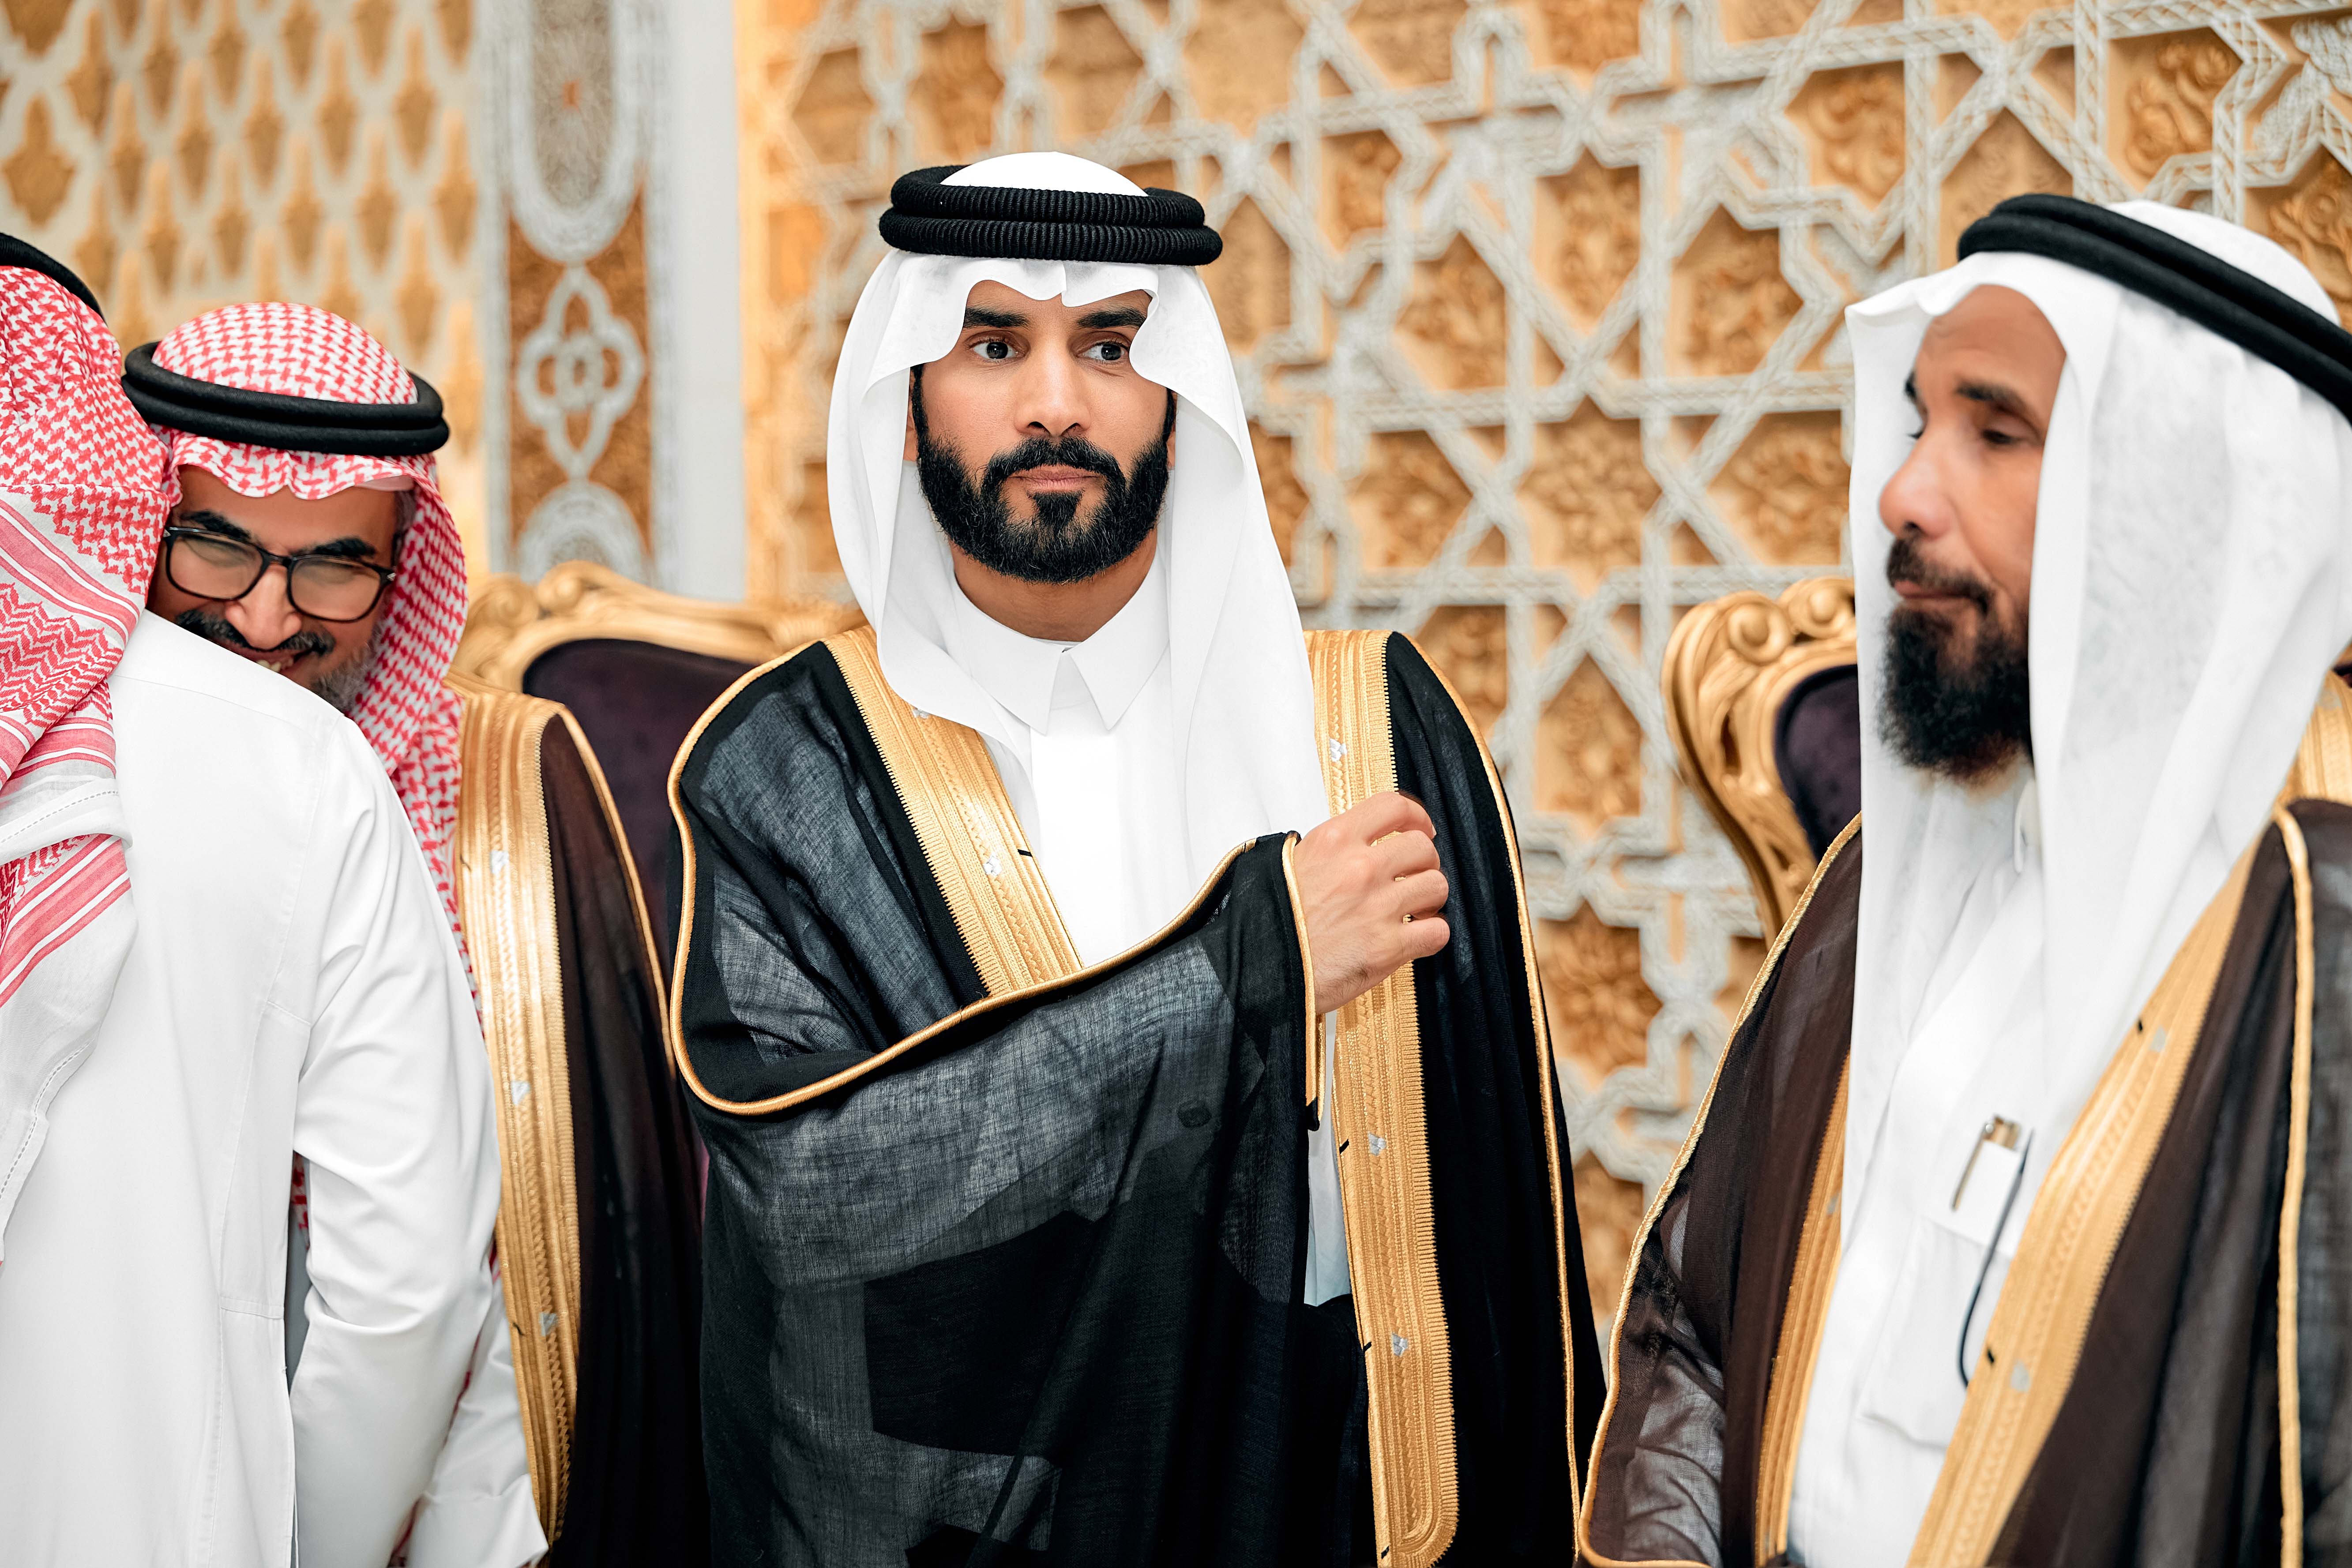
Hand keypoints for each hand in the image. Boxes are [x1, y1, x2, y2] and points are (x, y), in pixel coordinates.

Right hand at [1291, 791, 1450, 1014]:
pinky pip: (1437, 931)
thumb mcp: (1292, 864)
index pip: (1394, 807)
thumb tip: (1359, 843)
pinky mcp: (1386, 947)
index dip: (1417, 818)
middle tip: (1414, 877)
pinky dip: (1432, 933)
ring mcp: (1376, 907)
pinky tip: (1415, 936)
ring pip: (1436, 886)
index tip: (1420, 828)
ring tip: (1414, 910)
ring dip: (1430, 899)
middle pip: (1423, 847)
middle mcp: (1359, 868)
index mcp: (1334, 841)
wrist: (1257, 967)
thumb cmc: (1271, 923)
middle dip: (1425, 863)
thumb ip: (1331, 849)